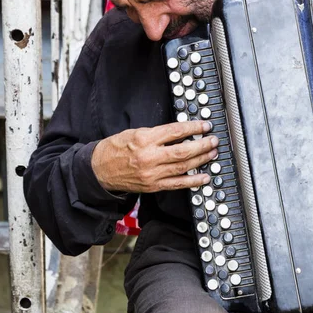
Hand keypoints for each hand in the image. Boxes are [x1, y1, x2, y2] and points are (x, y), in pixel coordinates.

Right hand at [91, 120, 217, 192]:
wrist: (100, 169)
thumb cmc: (116, 148)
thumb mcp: (134, 132)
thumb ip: (157, 133)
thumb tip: (180, 132)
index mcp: (144, 139)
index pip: (175, 131)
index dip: (193, 128)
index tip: (205, 126)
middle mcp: (149, 157)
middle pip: (183, 150)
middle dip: (202, 145)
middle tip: (213, 140)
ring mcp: (152, 174)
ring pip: (183, 167)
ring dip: (201, 160)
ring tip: (212, 154)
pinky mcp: (153, 186)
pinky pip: (177, 184)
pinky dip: (192, 181)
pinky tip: (204, 177)